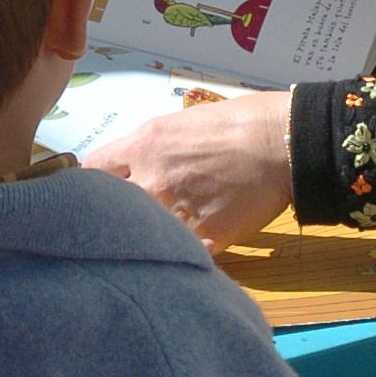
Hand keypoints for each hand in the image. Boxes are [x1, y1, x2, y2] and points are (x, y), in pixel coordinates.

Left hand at [84, 91, 296, 253]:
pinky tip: (185, 250)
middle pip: (107, 207)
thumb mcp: (180, 123)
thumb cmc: (240, 124)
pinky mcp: (205, 237)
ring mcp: (176, 211)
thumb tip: (131, 166)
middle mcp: (151, 179)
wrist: (284, 144)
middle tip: (126, 217)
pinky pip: (178, 253)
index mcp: (143, 145)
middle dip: (114, 212)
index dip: (95, 182)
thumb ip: (148, 148)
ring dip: (146, 236)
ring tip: (155, 238)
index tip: (103, 190)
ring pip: (141, 234)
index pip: (91, 170)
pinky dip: (179, 253)